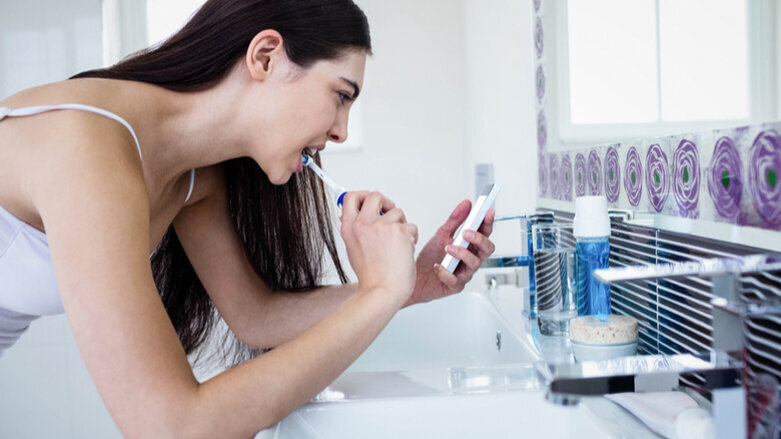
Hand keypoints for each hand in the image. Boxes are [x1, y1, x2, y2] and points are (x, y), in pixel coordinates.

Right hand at [340, 191, 418, 306]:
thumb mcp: (354, 249)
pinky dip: (411, 238)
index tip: (369, 200)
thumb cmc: (371, 276)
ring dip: (402, 226)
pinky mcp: (400, 231)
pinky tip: (404, 252)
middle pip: (375, 196)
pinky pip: (411, 227)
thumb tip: (363, 215)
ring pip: (398, 212)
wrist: (382, 291)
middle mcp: (364, 223)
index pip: (350, 197)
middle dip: (386, 203)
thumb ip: (358, 229)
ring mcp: (382, 226)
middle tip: (389, 213)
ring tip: (397, 245)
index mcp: (349, 227)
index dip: (361, 195)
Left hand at [405, 200, 494, 306]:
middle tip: (466, 233)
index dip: (488, 223)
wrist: (412, 276)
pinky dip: (446, 272)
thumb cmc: (429, 259)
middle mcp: (469, 260)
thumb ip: (455, 220)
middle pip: (487, 249)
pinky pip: (456, 280)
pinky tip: (437, 266)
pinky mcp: (454, 286)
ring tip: (448, 248)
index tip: (487, 212)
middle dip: (479, 239)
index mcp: (469, 247)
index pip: (485, 233)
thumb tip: (466, 204)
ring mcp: (464, 273)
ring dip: (462, 253)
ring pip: (474, 264)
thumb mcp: (441, 235)